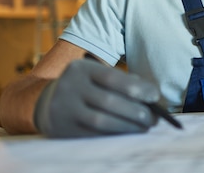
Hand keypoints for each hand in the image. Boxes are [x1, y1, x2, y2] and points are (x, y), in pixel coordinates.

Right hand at [33, 58, 159, 137]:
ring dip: (127, 126)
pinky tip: (127, 132)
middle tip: (153, 118)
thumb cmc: (86, 87)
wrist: (49, 102)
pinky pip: (93, 135)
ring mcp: (63, 109)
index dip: (137, 88)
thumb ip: (122, 81)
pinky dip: (114, 135)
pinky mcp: (63, 129)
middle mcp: (69, 86)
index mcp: (81, 68)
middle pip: (108, 101)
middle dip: (135, 111)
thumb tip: (151, 96)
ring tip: (143, 127)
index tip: (155, 96)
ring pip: (101, 121)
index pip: (112, 78)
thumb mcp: (98, 76)